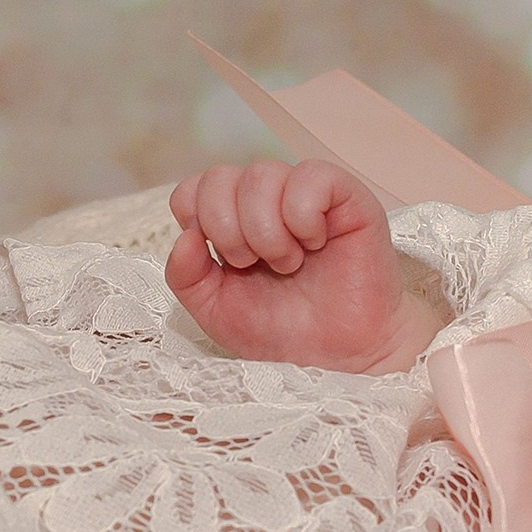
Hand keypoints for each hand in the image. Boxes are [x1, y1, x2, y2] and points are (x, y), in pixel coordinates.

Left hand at [164, 158, 441, 372]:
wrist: (341, 357)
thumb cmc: (283, 332)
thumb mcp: (217, 313)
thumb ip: (186, 278)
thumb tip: (186, 236)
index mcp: (230, 221)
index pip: (193, 189)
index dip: (198, 220)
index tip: (222, 261)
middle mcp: (264, 201)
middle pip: (219, 177)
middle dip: (226, 229)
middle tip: (254, 265)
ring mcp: (303, 194)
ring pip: (262, 174)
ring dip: (266, 230)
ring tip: (288, 263)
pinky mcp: (345, 195)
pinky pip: (310, 176)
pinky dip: (303, 215)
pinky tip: (315, 243)